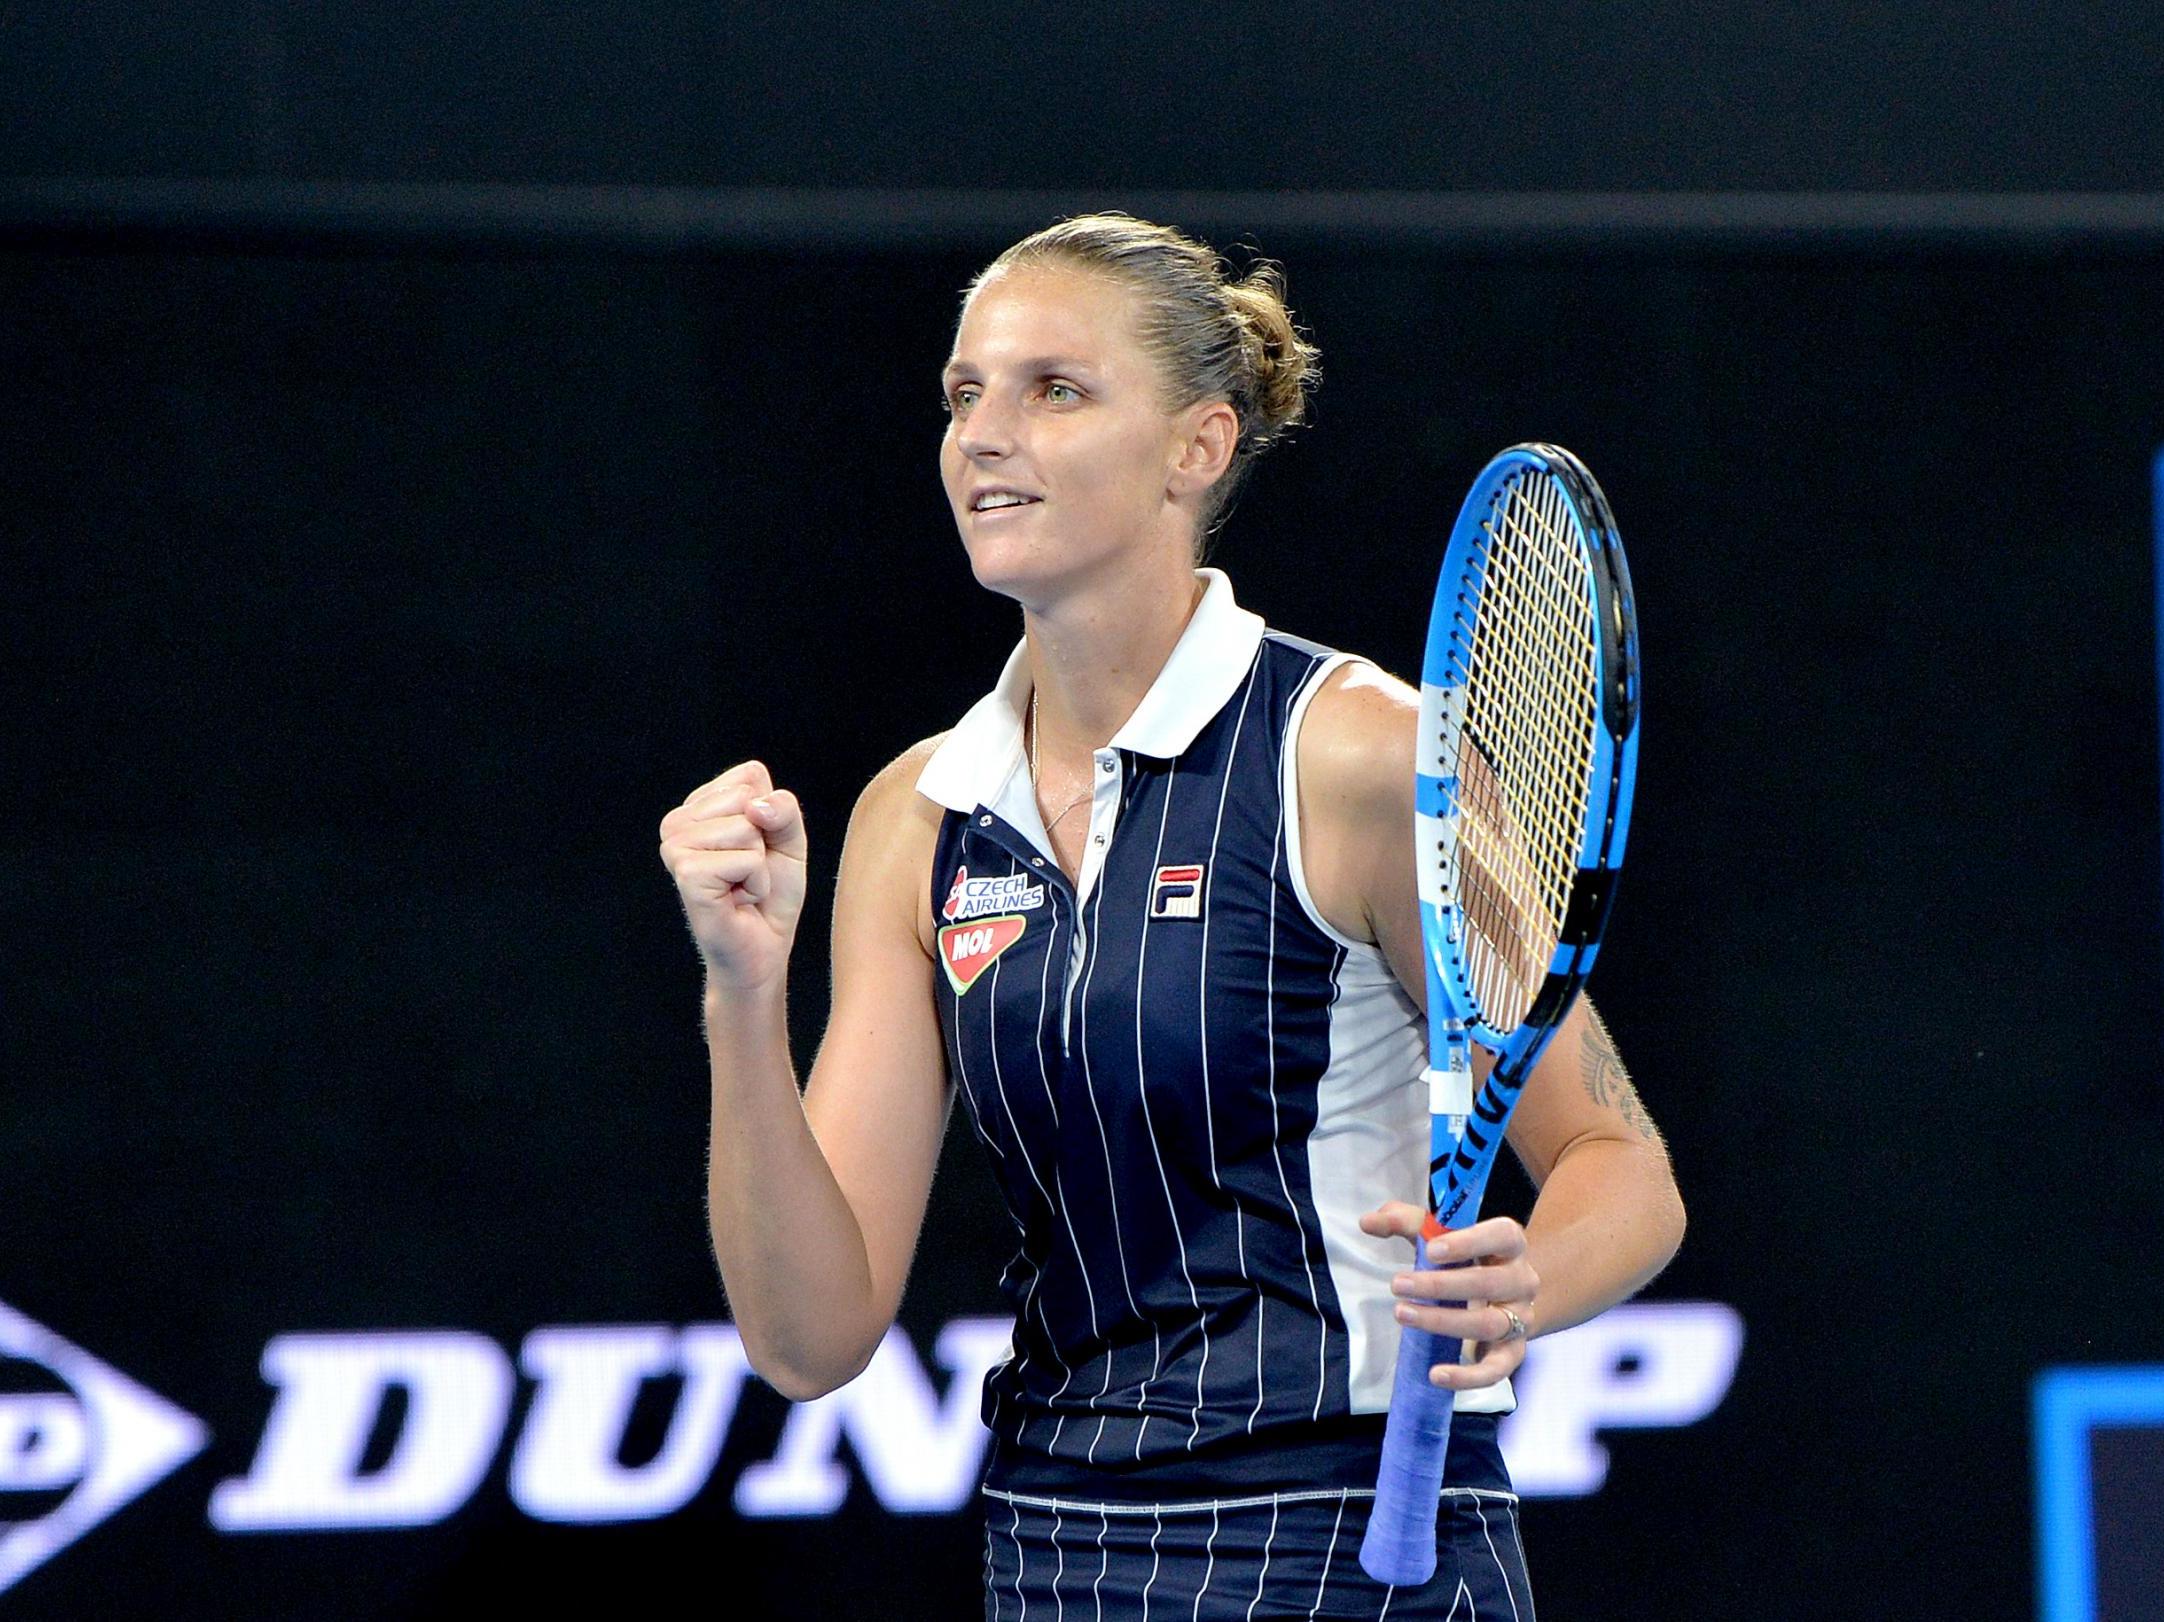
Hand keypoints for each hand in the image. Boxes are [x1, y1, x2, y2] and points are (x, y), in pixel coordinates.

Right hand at [657, 760, 807, 991]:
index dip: (771, 814)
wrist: (763, 948)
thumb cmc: (771, 893)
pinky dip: (756, 883)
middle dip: (765, 840)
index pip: (750, 775)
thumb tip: (755, 807)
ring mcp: (676, 847)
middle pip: (748, 798)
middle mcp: (678, 822)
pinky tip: (737, 898)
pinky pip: (745, 859)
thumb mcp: (789, 840)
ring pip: (746, 827)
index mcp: (698, 805)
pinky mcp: (687, 873)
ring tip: (740, 886)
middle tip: (748, 872)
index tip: (758, 848)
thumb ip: (783, 809)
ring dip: (759, 865)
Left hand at [1359, 1202, 1538, 1390]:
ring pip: (1489, 1324)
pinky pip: (1496, 1369)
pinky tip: (1436, 1375)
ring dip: (1442, 1322)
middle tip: (1398, 1285)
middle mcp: (1522, 1280)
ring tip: (1402, 1314)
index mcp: (1509, 1244)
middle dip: (1440, 1285)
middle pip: (1488, 1282)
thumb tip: (1368, 1222)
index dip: (1470, 1242)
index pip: (1502, 1235)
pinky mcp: (1513, 1352)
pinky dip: (1468, 1376)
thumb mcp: (1438, 1235)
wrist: (1500, 1297)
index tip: (1432, 1250)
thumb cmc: (1465, 1258)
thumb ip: (1405, 1222)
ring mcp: (1520, 1318)